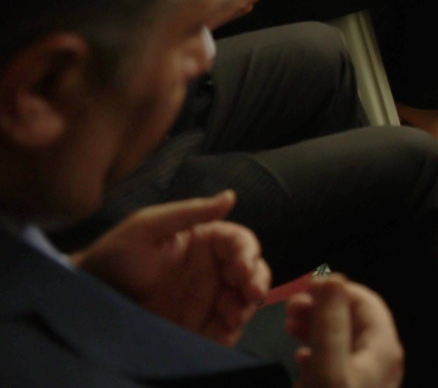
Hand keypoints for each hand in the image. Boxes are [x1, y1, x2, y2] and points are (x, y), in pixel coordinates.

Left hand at [74, 192, 269, 346]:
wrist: (88, 295)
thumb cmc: (116, 253)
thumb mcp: (149, 225)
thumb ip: (190, 211)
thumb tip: (231, 196)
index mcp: (206, 240)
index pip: (240, 242)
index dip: (248, 253)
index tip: (242, 269)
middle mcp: (212, 268)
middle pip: (251, 272)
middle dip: (257, 282)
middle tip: (249, 294)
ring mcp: (206, 297)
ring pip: (243, 300)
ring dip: (246, 307)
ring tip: (232, 316)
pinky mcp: (197, 323)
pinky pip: (224, 328)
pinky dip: (231, 331)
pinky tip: (223, 332)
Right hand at [286, 275, 403, 387]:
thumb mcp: (326, 372)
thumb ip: (330, 325)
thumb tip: (333, 278)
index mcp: (384, 349)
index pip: (366, 301)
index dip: (334, 289)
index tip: (303, 287)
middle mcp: (383, 362)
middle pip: (354, 320)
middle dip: (321, 307)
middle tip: (289, 307)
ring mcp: (370, 380)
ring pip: (344, 341)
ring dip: (316, 327)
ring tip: (289, 325)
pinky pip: (337, 364)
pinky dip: (318, 353)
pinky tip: (300, 357)